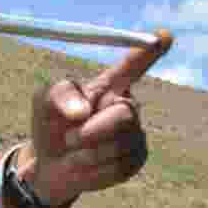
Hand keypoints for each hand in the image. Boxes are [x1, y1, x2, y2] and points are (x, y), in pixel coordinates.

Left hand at [20, 31, 172, 207]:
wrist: (49, 163)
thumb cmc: (50, 124)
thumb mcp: (44, 101)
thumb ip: (59, 95)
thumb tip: (83, 111)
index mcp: (108, 85)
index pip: (133, 66)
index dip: (148, 53)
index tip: (163, 36)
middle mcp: (126, 105)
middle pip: (125, 115)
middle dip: (93, 131)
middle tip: (68, 139)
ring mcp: (135, 132)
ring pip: (119, 145)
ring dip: (87, 153)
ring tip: (72, 152)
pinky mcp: (135, 159)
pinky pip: (119, 167)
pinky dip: (94, 171)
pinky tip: (84, 165)